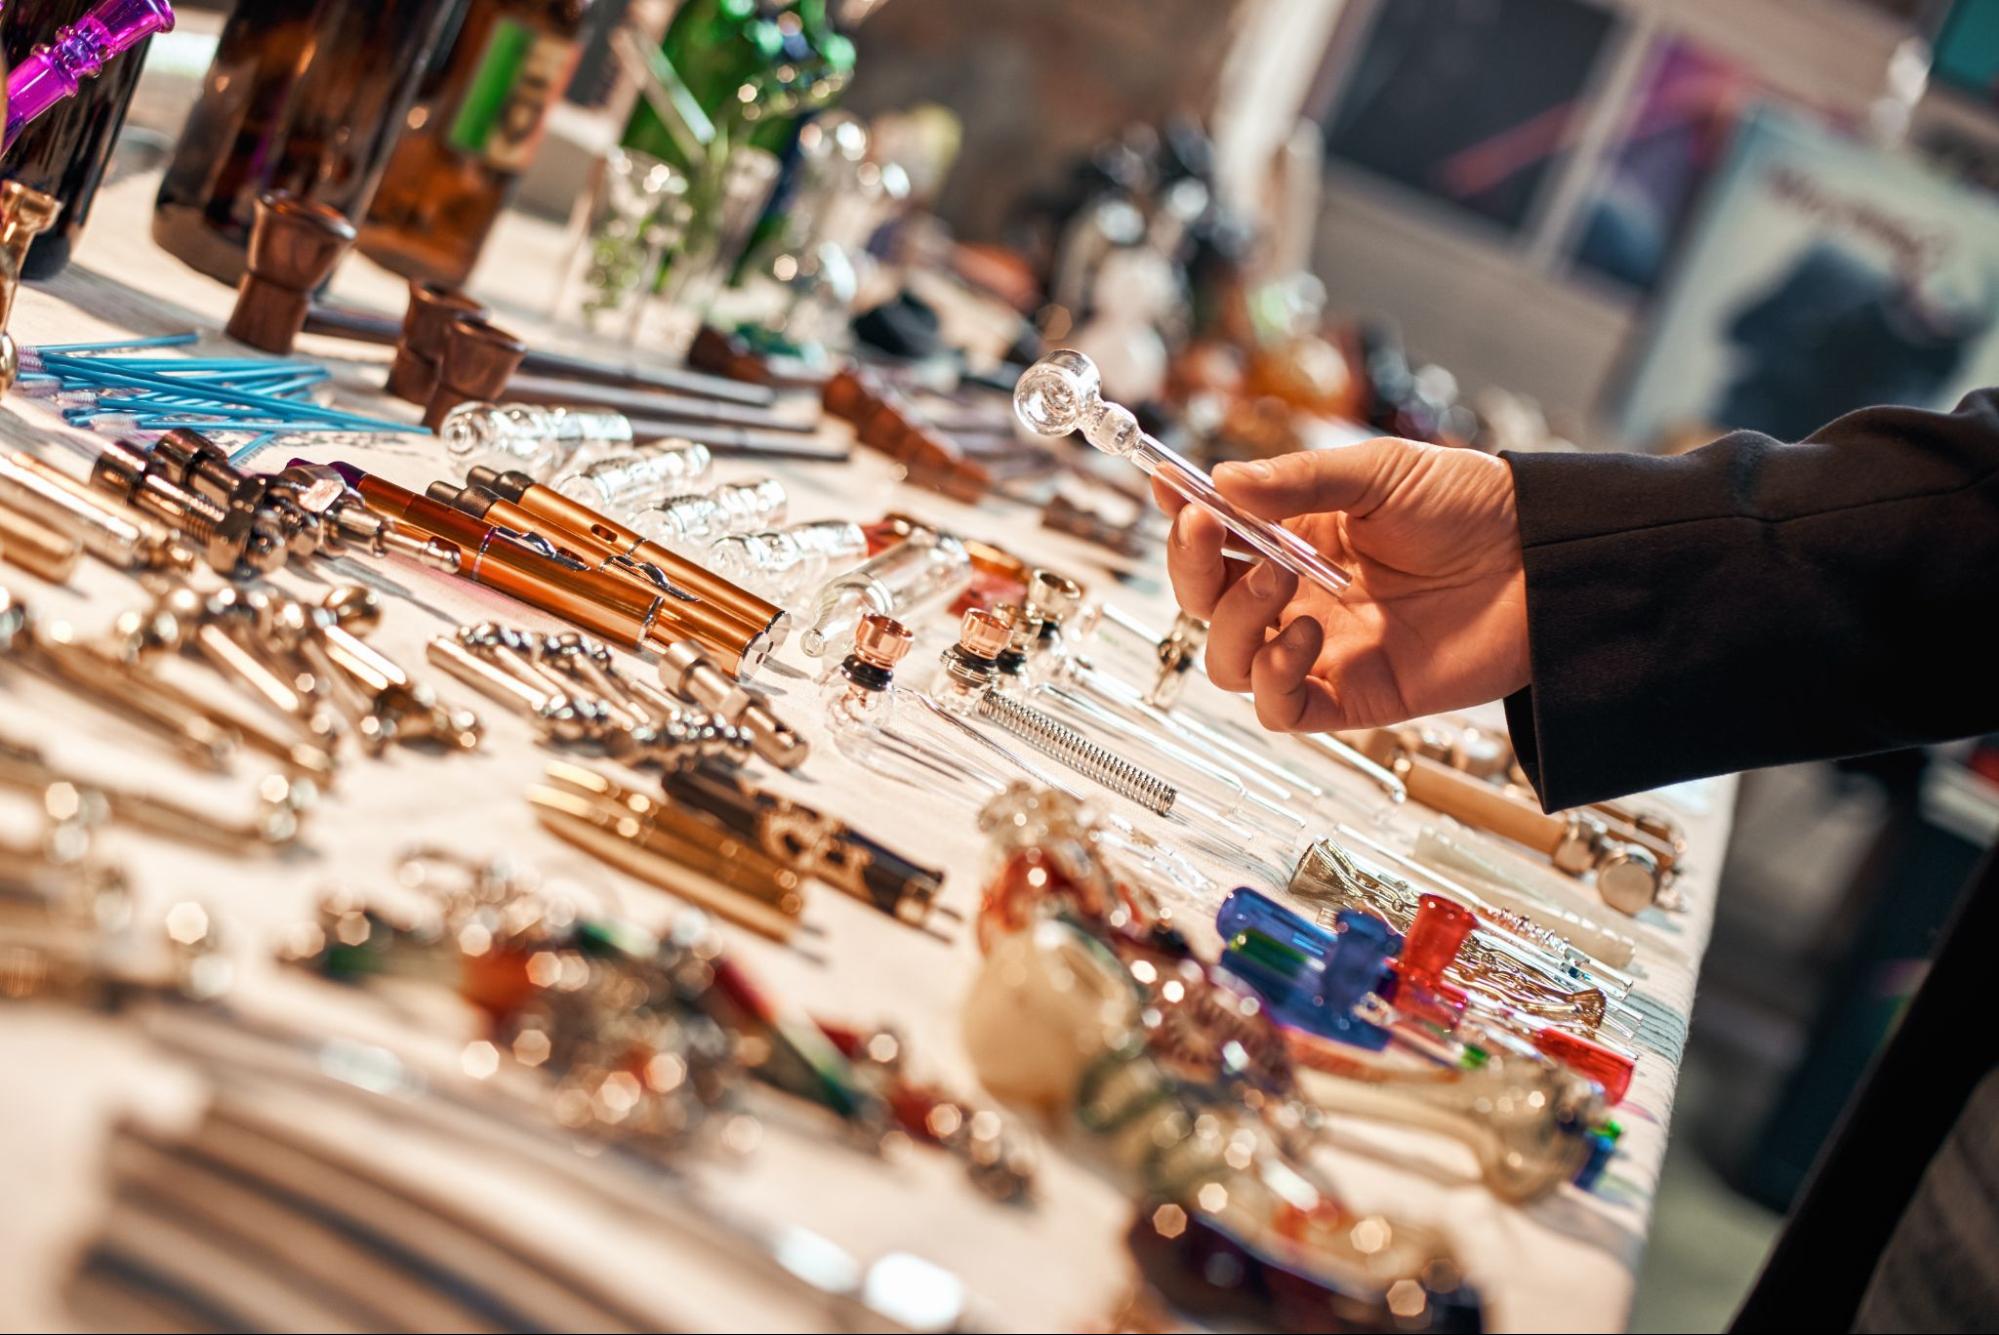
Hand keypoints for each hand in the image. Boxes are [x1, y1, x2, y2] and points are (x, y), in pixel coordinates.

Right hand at [1153, 438, 1529, 732]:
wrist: (1545, 558)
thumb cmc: (1474, 508)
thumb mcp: (1379, 472)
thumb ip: (1298, 481)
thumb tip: (1220, 481)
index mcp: (1300, 538)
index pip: (1217, 539)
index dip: (1184, 519)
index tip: (1168, 491)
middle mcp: (1301, 597)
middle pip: (1206, 603)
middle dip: (1193, 566)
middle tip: (1211, 528)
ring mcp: (1325, 649)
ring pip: (1229, 660)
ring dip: (1235, 618)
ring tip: (1285, 576)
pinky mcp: (1355, 696)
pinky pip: (1281, 709)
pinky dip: (1272, 679)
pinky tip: (1302, 635)